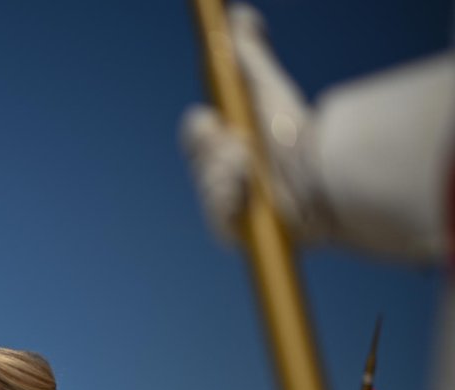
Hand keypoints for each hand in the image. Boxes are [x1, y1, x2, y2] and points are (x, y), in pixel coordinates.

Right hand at [181, 3, 328, 245]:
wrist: (325, 177)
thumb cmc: (299, 133)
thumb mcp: (268, 89)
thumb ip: (249, 54)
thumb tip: (238, 15)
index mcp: (233, 141)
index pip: (197, 133)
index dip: (203, 129)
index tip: (218, 124)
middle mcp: (233, 174)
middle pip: (199, 161)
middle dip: (216, 154)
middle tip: (241, 149)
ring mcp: (237, 205)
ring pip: (207, 188)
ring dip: (227, 178)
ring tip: (253, 173)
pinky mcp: (242, 235)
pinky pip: (218, 220)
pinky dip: (231, 205)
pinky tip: (253, 199)